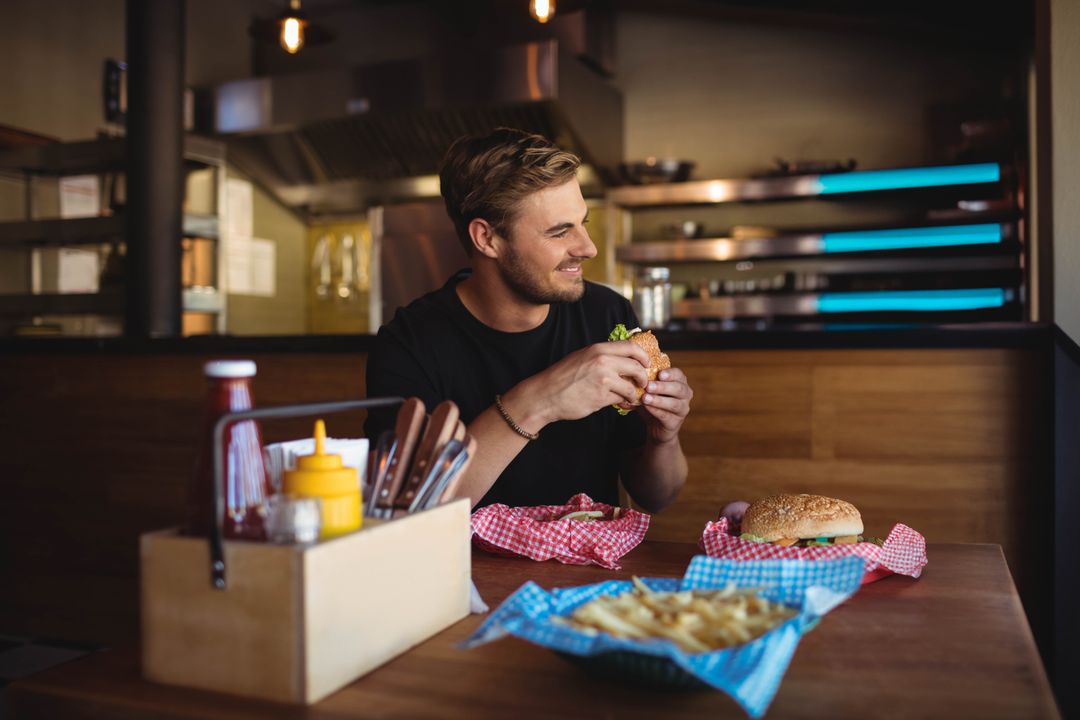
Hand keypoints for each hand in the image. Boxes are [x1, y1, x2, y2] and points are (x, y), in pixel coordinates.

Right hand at [528, 340, 651, 422]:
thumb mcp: (582, 357)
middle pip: (636, 367)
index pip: (631, 347)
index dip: (643, 356)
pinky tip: (621, 404)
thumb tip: (623, 358)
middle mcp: (603, 362)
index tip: (646, 363)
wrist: (545, 395)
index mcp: (598, 349)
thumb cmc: (562, 377)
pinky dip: (623, 402)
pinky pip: (620, 399)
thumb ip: (602, 356)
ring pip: (630, 387)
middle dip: (643, 377)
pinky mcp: (601, 397)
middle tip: (643, 383)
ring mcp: (603, 380)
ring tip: (630, 397)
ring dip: (633, 393)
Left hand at [639, 366, 692, 443]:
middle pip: (678, 388)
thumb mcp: (648, 390)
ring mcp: (682, 409)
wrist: (655, 426)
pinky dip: (656, 411)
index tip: (659, 374)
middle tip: (648, 386)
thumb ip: (642, 382)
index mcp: (680, 382)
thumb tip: (629, 375)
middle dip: (663, 387)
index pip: (678, 374)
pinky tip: (647, 407)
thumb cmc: (653, 402)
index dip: (670, 373)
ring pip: (674, 403)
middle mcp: (685, 394)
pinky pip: (666, 416)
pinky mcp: (675, 422)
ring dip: (659, 400)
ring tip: (645, 398)